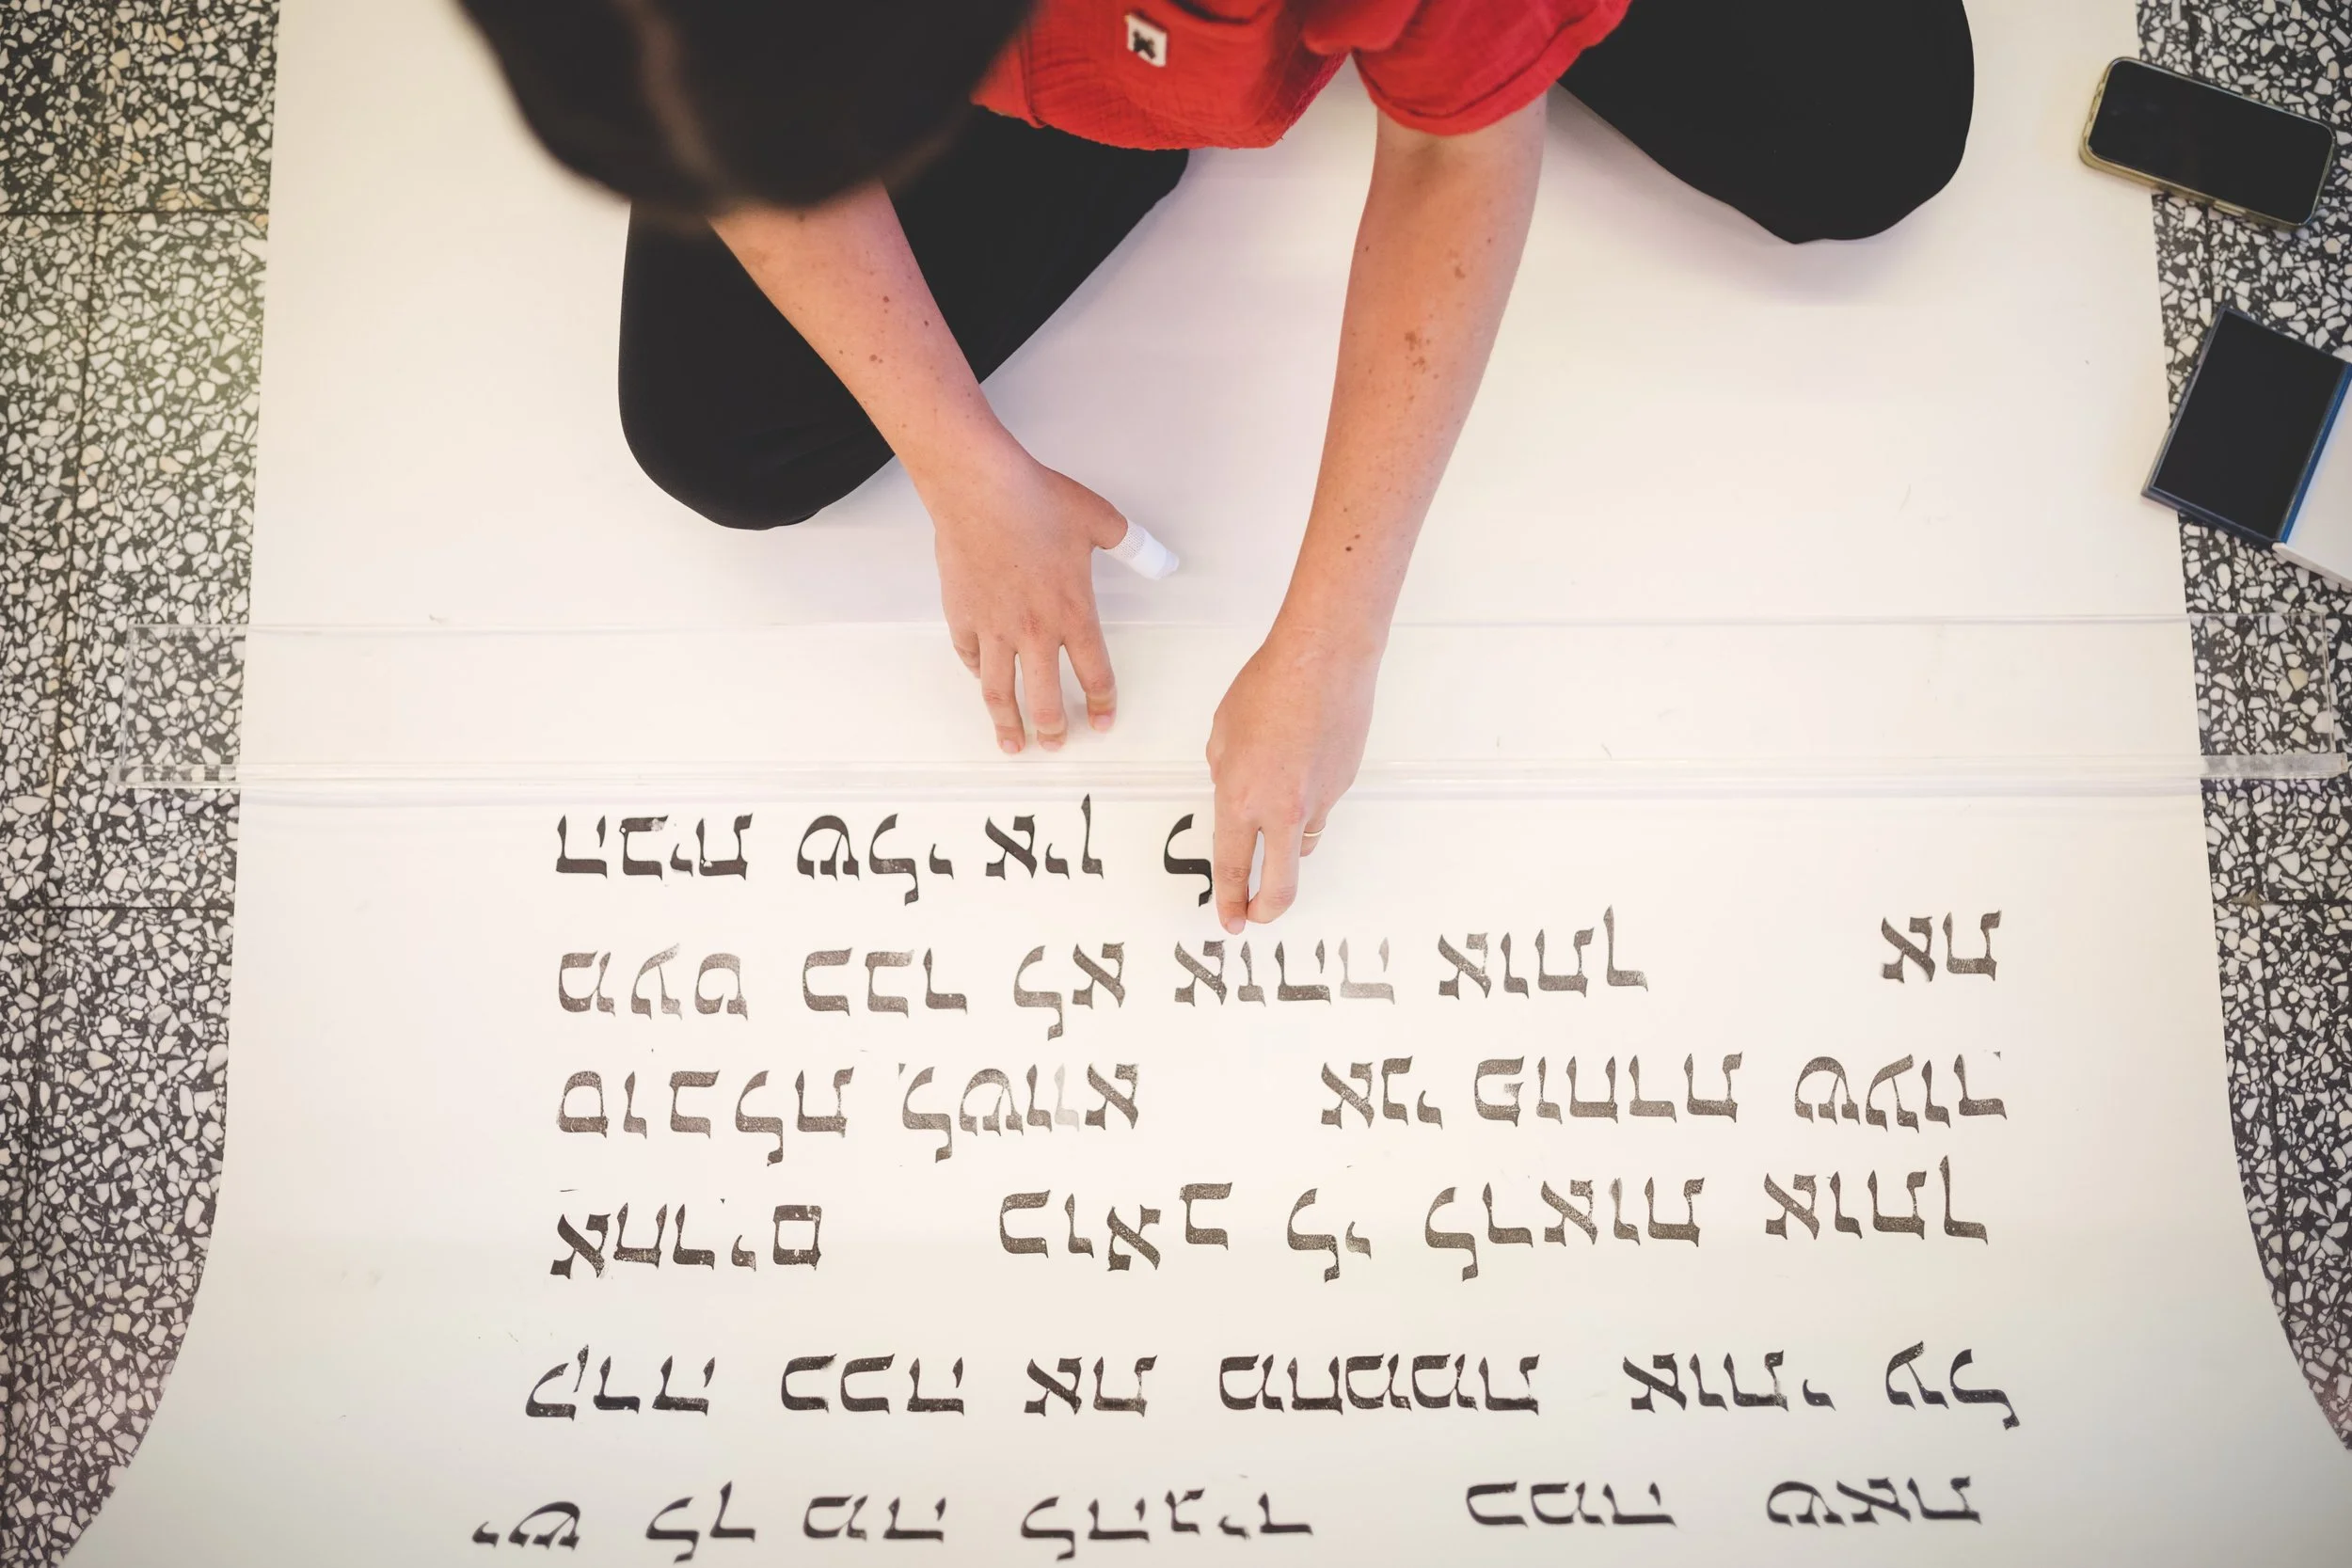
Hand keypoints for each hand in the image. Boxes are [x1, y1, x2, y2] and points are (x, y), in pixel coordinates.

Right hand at [919, 443, 1126, 752]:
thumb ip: (1135, 546)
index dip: (1102, 704)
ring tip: (1012, 743)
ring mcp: (994, 628)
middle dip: (1053, 729)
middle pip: (1046, 699)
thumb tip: (1163, 560)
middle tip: (1056, 743)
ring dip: (1007, 723)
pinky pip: (970, 656)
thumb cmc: (1035, 500)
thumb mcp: (1101, 520)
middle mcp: (1034, 631)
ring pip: (1000, 692)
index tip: (1102, 722)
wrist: (978, 487)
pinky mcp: (962, 616)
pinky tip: (982, 679)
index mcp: (1073, 613)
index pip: (1095, 675)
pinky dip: (977, 672)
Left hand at [1205, 624, 1379, 931]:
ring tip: (1276, 827)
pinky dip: (1308, 802)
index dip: (1230, 900)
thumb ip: (1224, 772)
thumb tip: (1232, 792)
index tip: (1230, 918)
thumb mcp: (1222, 733)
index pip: (1233, 867)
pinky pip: (1321, 809)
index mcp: (1241, 799)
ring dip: (1288, 850)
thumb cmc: (1271, 686)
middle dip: (1266, 910)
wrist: (1324, 661)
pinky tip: (1302, 769)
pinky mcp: (1343, 785)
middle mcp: (1282, 810)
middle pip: (1280, 887)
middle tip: (1257, 914)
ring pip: (1304, 845)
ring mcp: (1319, 801)